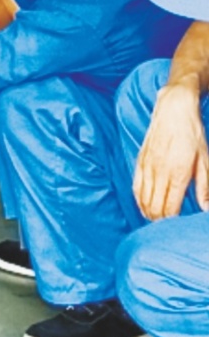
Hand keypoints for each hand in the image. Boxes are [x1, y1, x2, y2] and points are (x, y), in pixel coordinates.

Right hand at [134, 84, 208, 219]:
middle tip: (167, 228)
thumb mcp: (205, 160)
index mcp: (177, 173)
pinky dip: (139, 199)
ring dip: (148, 213)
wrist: (174, 108)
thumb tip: (206, 209)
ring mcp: (147, 165)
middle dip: (159, 222)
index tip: (176, 228)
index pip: (169, 208)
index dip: (171, 223)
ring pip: (142, 199)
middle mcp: (159, 171)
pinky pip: (136, 186)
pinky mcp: (140, 160)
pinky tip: (145, 206)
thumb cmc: (193, 134)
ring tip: (157, 220)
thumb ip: (205, 187)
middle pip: (154, 207)